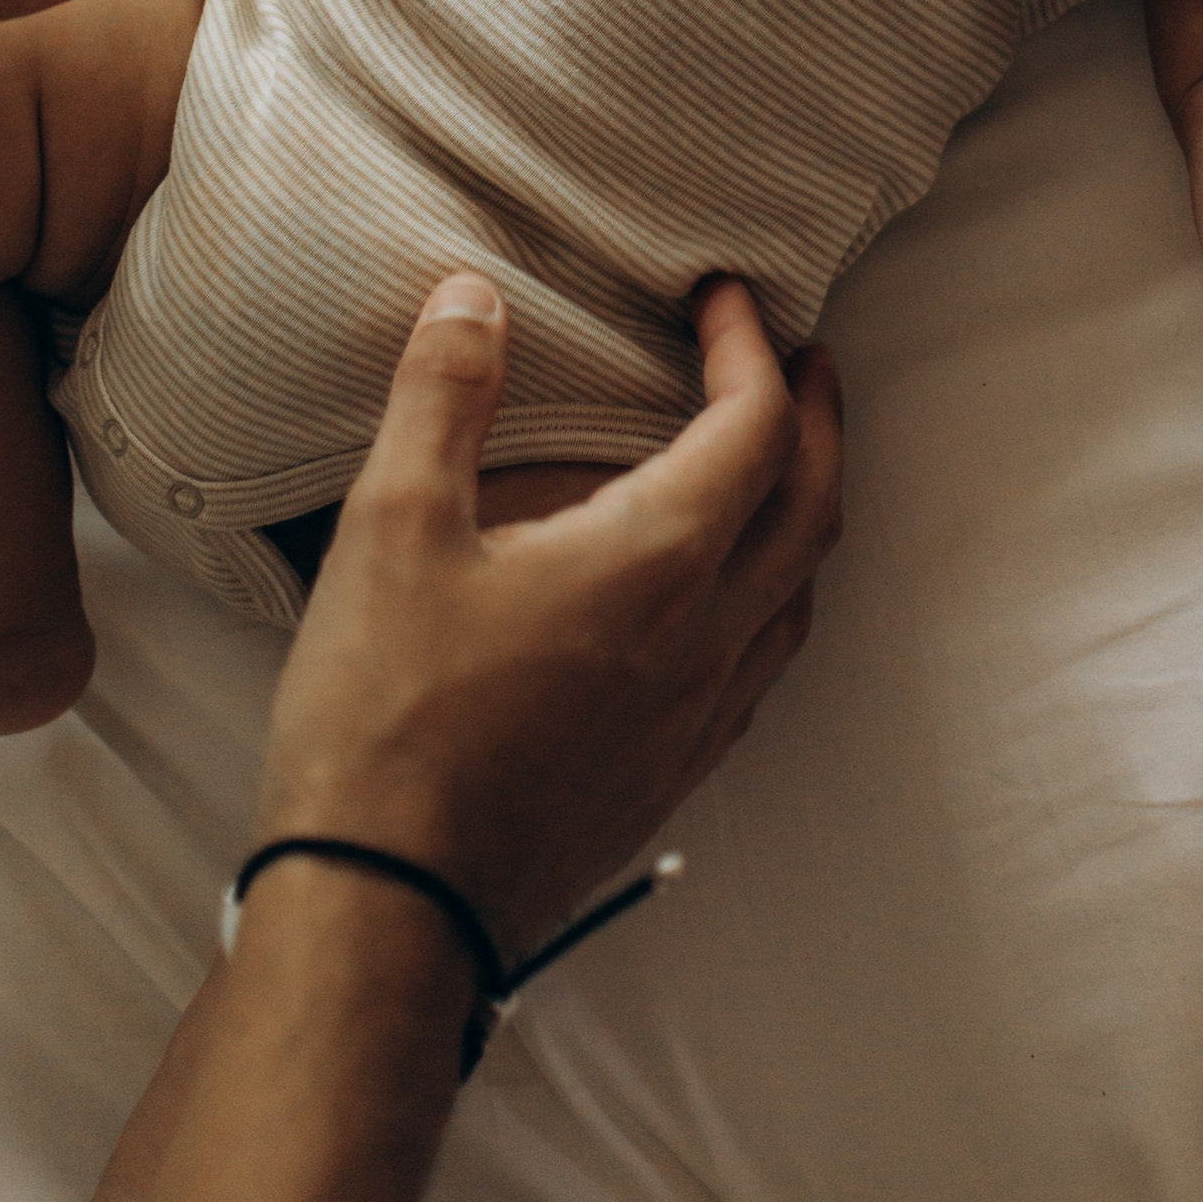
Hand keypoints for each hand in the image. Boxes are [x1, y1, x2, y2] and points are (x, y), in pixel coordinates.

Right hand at [258, 273, 843, 964]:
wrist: (387, 908)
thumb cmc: (385, 717)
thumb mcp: (392, 528)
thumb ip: (440, 396)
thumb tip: (474, 295)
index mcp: (660, 563)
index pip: (756, 426)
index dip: (752, 345)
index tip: (725, 293)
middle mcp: (707, 640)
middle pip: (814, 505)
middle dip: (816, 417)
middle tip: (796, 358)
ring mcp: (697, 721)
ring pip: (800, 594)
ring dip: (804, 509)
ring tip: (769, 465)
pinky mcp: (669, 780)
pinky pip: (760, 667)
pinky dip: (769, 597)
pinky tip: (715, 601)